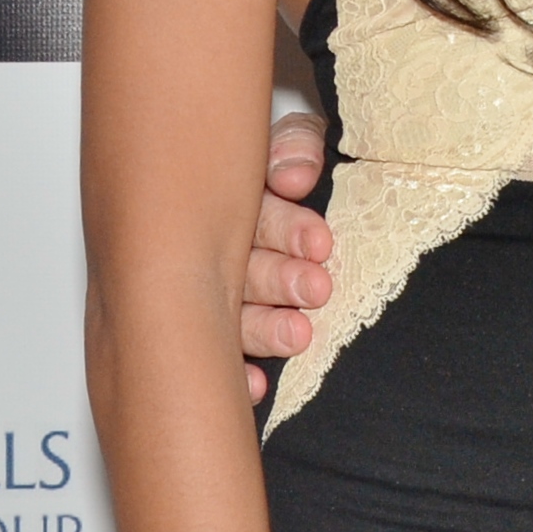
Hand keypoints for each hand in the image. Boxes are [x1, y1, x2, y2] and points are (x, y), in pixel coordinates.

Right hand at [241, 109, 333, 404]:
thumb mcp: (289, 145)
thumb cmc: (276, 165)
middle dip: (280, 279)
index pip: (256, 213)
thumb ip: (294, 147)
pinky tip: (255, 386)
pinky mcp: (212, 326)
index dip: (288, 229)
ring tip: (298, 336)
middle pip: (242, 265)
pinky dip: (238, 371)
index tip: (321, 244)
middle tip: (317, 289)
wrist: (251, 182)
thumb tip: (297, 175)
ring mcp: (210, 290)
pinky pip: (223, 351)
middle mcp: (212, 246)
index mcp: (230, 200)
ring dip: (264, 327)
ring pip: (233, 311)